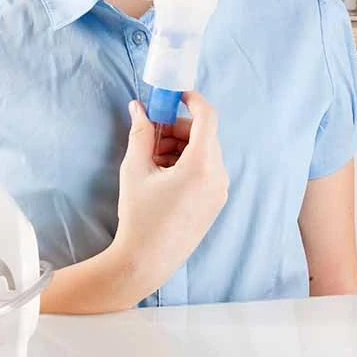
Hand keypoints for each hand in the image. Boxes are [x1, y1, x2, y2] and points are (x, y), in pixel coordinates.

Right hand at [113, 92, 228, 290]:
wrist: (146, 261)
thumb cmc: (139, 215)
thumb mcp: (135, 169)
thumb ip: (140, 133)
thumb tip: (139, 107)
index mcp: (202, 165)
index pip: (207, 117)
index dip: (192, 100)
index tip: (174, 95)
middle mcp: (218, 176)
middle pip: (203, 135)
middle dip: (176, 128)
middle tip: (150, 135)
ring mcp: (220, 190)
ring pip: (204, 151)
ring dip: (180, 146)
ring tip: (152, 161)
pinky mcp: (216, 202)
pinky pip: (206, 169)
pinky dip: (187, 163)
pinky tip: (162, 175)